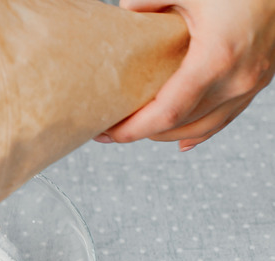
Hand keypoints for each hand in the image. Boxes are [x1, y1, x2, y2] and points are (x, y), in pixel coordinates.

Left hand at [96, 0, 274, 150]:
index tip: (105, 133)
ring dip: (167, 133)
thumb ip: (149, 0)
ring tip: (138, 129)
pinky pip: (225, 117)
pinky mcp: (259, 79)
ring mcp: (252, 83)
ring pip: (203, 127)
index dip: (132, 130)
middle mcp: (237, 79)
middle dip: (142, 132)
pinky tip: (180, 141)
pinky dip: (199, 132)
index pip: (165, 113)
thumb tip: (123, 12)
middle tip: (110, 128)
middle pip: (180, 125)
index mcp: (215, 60)